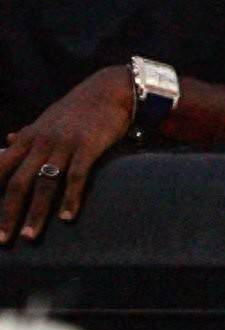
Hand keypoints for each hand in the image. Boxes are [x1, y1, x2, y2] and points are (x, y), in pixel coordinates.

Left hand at [0, 66, 134, 241]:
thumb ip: (26, 133)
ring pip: (45, 184)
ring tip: (29, 236)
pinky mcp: (88, 146)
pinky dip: (71, 198)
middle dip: (9, 213)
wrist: (109, 89)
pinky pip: (77, 176)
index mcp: (28, 137)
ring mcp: (65, 144)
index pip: (0, 167)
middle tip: (2, 240)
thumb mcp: (46, 119)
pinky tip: (67, 217)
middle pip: (19, 182)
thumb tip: (7, 139)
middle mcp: (42, 142)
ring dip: (36, 213)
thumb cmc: (77, 108)